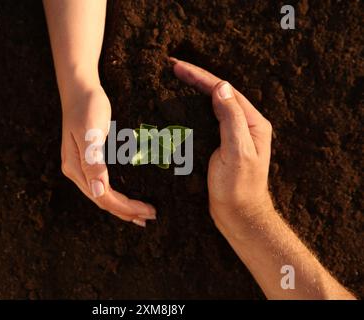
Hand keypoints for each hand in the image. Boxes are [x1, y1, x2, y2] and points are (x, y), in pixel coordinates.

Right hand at [60, 82, 155, 226]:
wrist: (80, 88)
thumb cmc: (87, 106)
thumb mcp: (91, 132)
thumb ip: (93, 161)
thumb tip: (98, 192)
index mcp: (76, 168)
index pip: (103, 197)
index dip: (126, 208)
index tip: (148, 210)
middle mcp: (76, 171)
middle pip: (103, 200)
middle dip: (127, 211)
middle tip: (152, 216)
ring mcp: (81, 167)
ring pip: (103, 195)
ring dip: (123, 207)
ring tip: (142, 215)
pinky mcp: (88, 161)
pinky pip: (103, 185)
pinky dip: (117, 196)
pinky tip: (128, 198)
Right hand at [171, 58, 273, 235]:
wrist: (239, 215)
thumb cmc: (238, 188)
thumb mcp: (237, 152)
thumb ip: (230, 119)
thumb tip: (221, 87)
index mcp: (252, 123)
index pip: (224, 91)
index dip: (200, 77)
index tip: (177, 67)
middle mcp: (244, 124)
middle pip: (218, 93)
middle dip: (195, 79)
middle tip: (172, 67)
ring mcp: (233, 134)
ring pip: (212, 105)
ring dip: (193, 91)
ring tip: (174, 80)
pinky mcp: (222, 144)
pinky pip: (207, 119)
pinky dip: (193, 109)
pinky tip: (181, 106)